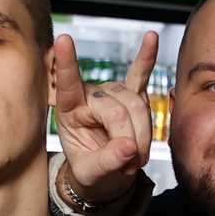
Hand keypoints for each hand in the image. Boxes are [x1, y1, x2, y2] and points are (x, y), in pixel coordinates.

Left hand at [50, 30, 155, 205]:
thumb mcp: (91, 174)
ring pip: (136, 104)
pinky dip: (147, 58)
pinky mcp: (130, 95)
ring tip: (137, 158)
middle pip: (117, 109)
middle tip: (129, 166)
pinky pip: (140, 75)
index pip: (67, 85)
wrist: (105, 177)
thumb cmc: (92, 173)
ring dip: (143, 134)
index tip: (63, 40)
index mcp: (68, 110)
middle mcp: (89, 96)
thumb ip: (107, 161)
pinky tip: (151, 38)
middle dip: (129, 139)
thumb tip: (128, 147)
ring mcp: (110, 93)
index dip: (65, 64)